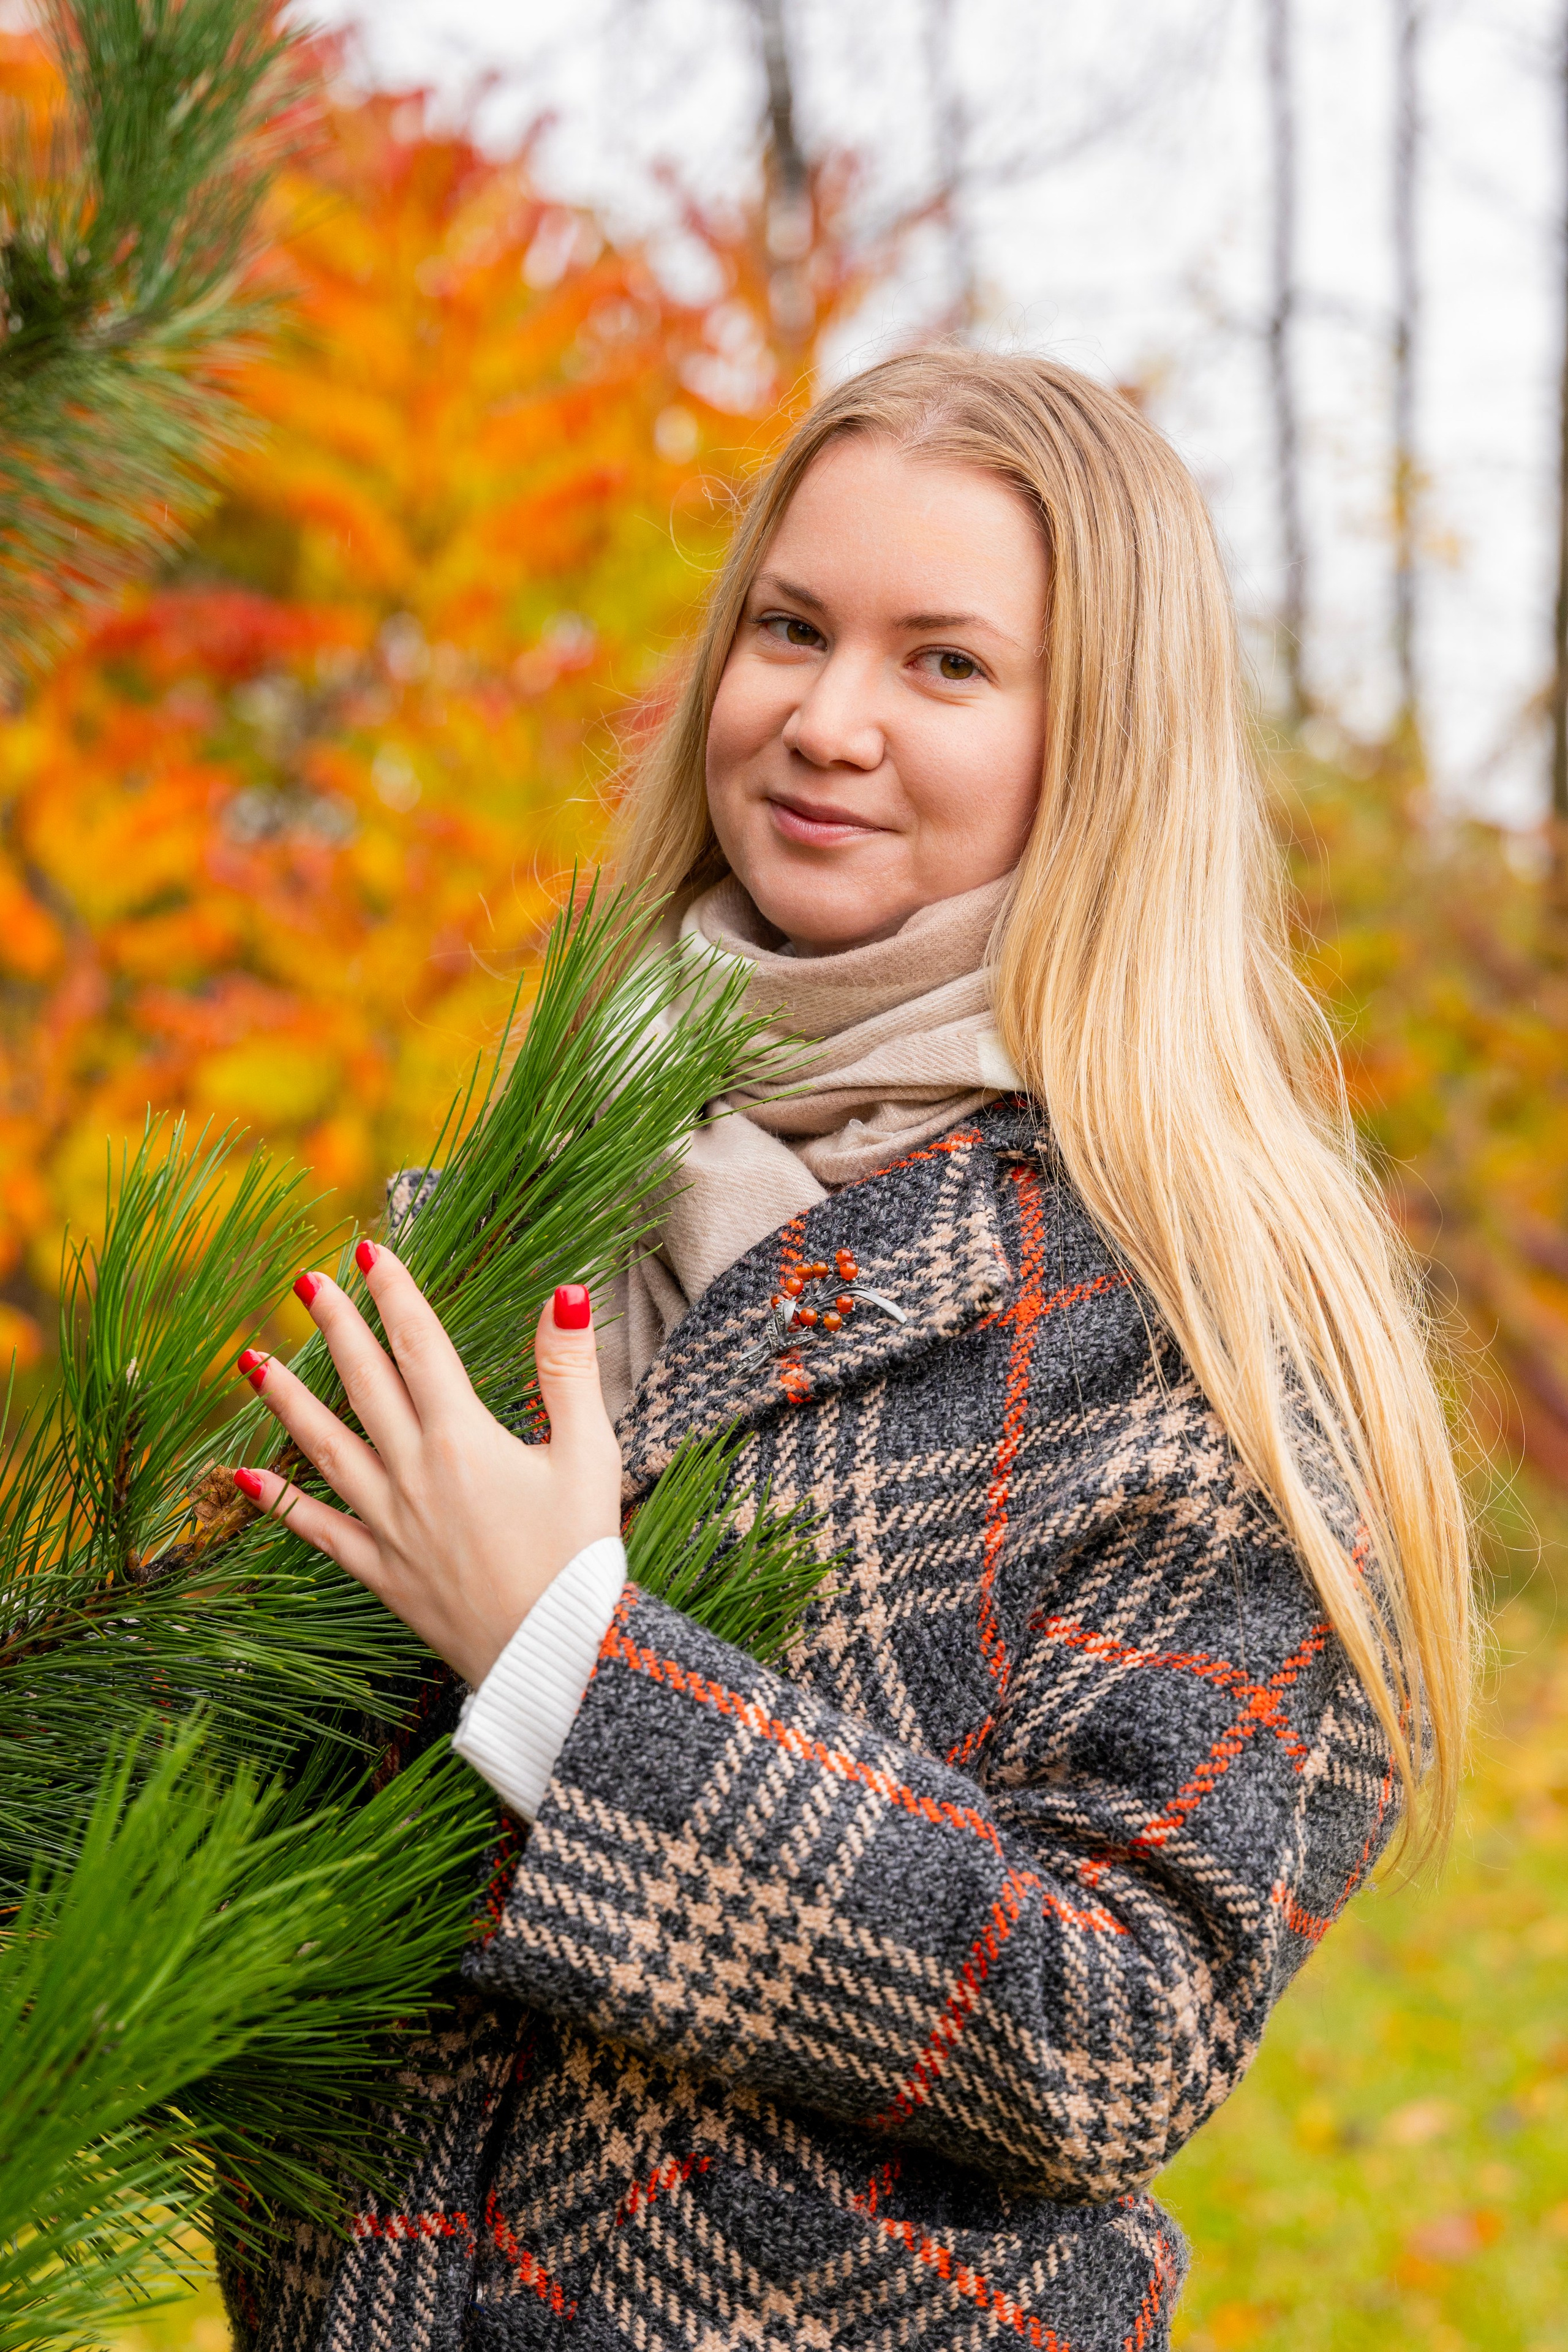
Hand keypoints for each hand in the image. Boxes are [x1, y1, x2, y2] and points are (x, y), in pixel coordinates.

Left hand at [230, 1244, 621, 1687]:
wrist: (554, 1651)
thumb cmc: (578, 1554)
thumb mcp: (590, 1453)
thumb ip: (568, 1370)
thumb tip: (567, 1294)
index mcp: (463, 1437)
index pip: (419, 1345)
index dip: (394, 1294)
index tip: (371, 1253)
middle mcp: (413, 1470)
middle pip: (363, 1381)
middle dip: (334, 1325)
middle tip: (305, 1280)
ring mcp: (388, 1520)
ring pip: (323, 1445)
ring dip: (287, 1398)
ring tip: (253, 1360)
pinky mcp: (379, 1567)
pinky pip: (316, 1527)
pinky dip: (276, 1500)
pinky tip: (241, 1474)